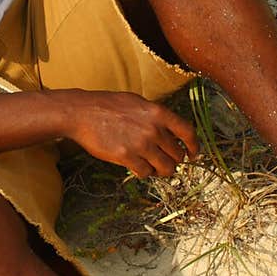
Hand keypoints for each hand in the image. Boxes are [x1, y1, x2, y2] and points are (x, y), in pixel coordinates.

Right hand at [66, 91, 198, 177]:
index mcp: (158, 112)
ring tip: (152, 166)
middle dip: (173, 161)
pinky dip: (144, 173)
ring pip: (165, 168)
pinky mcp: (127, 157)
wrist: (82, 113)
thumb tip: (171, 131)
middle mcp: (153, 129)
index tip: (193, 154)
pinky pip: (146, 173)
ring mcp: (141, 144)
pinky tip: (137, 167)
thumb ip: (155, 116)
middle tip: (164, 161)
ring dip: (161, 170)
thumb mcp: (137, 102)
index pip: (187, 132)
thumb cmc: (107, 106)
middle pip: (177, 154)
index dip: (194, 146)